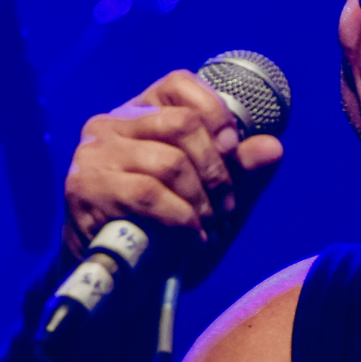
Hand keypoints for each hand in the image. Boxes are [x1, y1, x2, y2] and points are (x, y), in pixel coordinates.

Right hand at [63, 69, 283, 274]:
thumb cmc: (164, 229)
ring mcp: (95, 154)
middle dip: (217, 169)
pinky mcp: (86, 187)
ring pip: (169, 161)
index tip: (232, 149)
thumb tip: (274, 147)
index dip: (216, 113)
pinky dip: (182, 218)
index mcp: (138, 114)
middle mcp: (110, 125)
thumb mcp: (209, 194)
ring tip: (208, 225)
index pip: (179, 84)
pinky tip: (192, 236)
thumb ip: (238, 169)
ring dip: (201, 200)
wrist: (118, 278)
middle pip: (182, 124)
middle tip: (226, 205)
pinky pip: (149, 193)